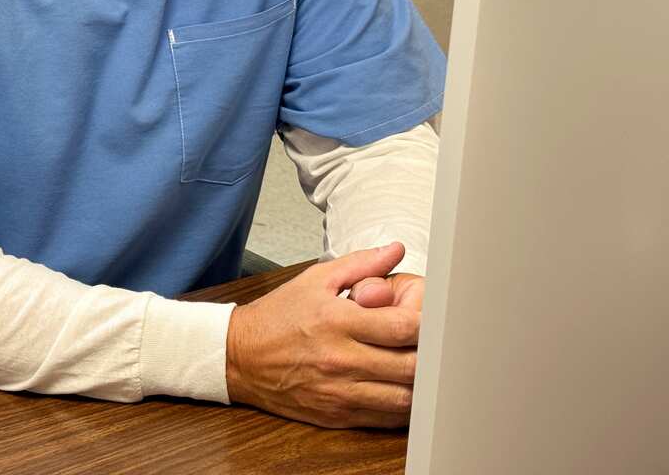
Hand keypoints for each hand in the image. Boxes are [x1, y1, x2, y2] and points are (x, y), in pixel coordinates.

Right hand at [225, 243, 418, 428]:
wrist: (240, 356)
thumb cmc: (278, 316)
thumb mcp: (316, 279)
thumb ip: (361, 263)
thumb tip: (395, 250)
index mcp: (338, 321)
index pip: (404, 327)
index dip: (426, 323)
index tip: (427, 317)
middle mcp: (341, 360)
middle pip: (411, 366)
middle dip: (428, 353)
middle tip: (428, 343)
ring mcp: (340, 392)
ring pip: (404, 398)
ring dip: (419, 384)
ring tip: (416, 365)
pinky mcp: (337, 416)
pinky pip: (384, 419)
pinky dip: (401, 406)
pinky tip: (399, 387)